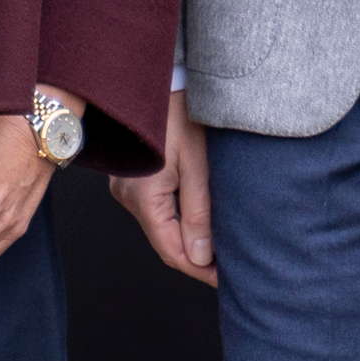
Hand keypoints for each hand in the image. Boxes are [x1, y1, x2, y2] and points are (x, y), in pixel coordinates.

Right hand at [111, 96, 214, 286]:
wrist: (158, 79)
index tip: (227, 281)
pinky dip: (180, 219)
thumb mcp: (196, 165)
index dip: (200, 270)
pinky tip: (201, 221)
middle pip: (166, 241)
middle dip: (197, 257)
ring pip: (163, 225)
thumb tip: (200, 257)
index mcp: (143, 199)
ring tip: (222, 246)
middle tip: (230, 267)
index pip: (172, 251)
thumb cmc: (178, 115)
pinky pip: (158, 208)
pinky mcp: (135, 178)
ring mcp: (129, 188)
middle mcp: (129, 198)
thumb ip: (198, 214)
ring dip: (190, 237)